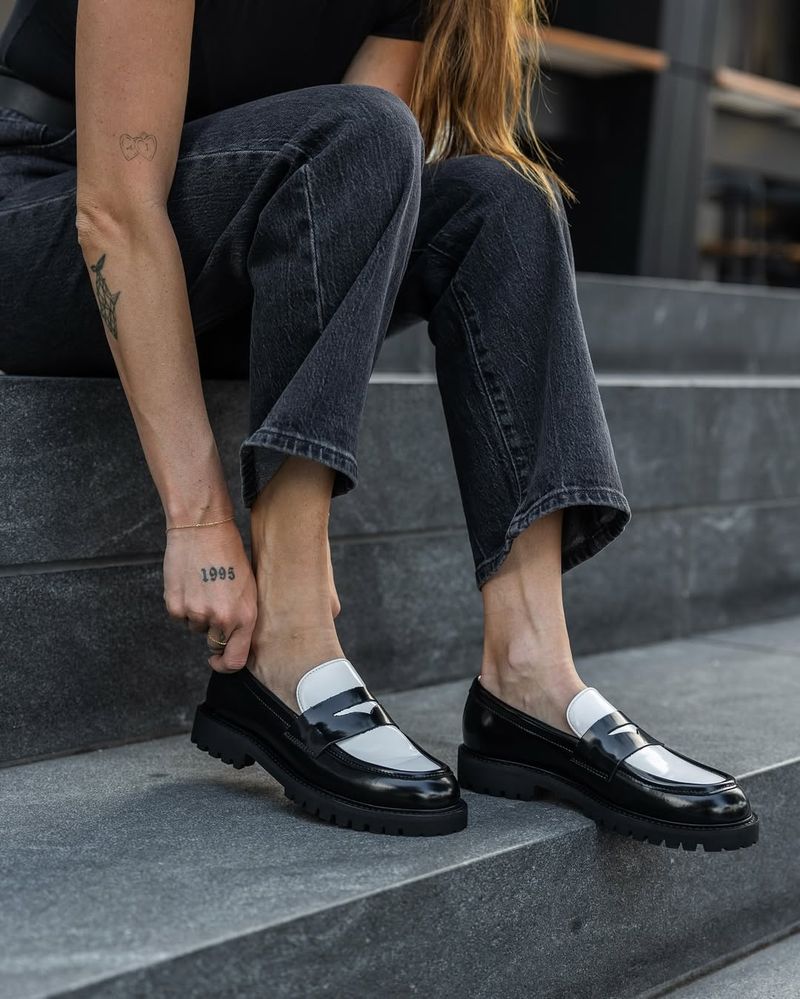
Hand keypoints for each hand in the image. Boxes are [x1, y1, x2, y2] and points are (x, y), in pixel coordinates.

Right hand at [163, 519, 257, 671]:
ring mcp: (196, 614)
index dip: (225, 665)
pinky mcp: (175, 606)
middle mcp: (221, 619)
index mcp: (245, 616)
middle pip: (213, 643)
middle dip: (213, 631)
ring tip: (204, 584)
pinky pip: (179, 616)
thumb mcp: (248, 587)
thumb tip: (233, 639)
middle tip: (213, 604)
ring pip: (195, 627)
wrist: (202, 529)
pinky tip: (190, 582)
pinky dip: (183, 604)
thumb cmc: (230, 554)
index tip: (219, 660)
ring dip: (198, 614)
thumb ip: (242, 616)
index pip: (234, 660)